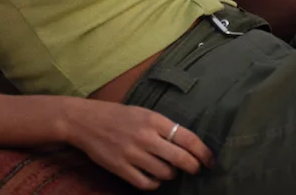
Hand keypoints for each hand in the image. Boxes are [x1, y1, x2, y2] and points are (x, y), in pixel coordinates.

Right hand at [63, 101, 211, 189]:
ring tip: (170, 169)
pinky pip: (147, 183)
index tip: (210, 160)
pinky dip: (155, 183)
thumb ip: (164, 127)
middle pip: (180, 159)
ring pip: (165, 173)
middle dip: (193, 167)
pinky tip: (154, 177)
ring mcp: (132, 154)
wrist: (86, 121)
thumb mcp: (144, 113)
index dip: (203, 153)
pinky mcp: (121, 168)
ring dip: (172, 174)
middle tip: (196, 169)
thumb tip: (188, 145)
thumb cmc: (118, 115)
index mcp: (154, 119)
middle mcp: (145, 136)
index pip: (188, 139)